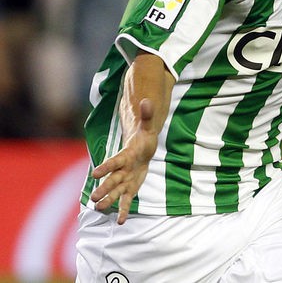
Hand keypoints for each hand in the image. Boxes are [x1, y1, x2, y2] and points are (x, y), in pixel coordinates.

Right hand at [90, 98, 157, 224]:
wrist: (142, 149)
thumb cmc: (144, 138)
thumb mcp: (147, 127)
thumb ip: (147, 116)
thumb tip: (148, 100)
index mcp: (125, 155)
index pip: (114, 161)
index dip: (106, 166)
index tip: (94, 173)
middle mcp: (122, 170)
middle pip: (112, 180)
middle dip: (103, 188)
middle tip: (92, 199)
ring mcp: (125, 179)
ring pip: (115, 192)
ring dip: (108, 201)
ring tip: (98, 209)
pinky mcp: (131, 187)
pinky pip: (127, 200)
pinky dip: (124, 210)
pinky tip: (121, 222)